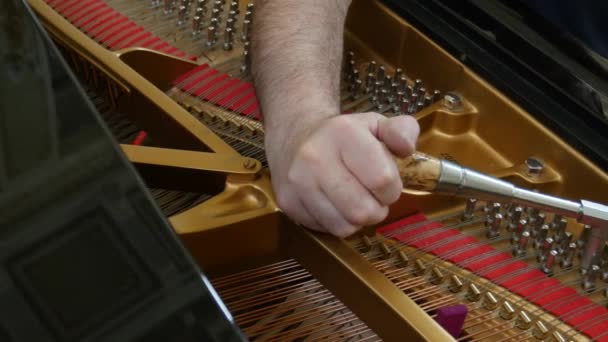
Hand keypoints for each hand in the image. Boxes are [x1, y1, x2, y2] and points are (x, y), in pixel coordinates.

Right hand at [265, 112, 419, 237]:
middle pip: (362, 210)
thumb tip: (406, 148)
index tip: (386, 183)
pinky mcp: (288, 202)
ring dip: (357, 220)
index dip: (392, 188)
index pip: (382, 180)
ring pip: (344, 227)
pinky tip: (334, 204)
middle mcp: (315, 157)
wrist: (294, 138)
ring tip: (354, 200)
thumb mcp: (376, 124)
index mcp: (343, 133)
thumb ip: (402, 132)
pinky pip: (326, 230)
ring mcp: (298, 182)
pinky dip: (337, 223)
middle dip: (376, 209)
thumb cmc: (343, 136)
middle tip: (372, 197)